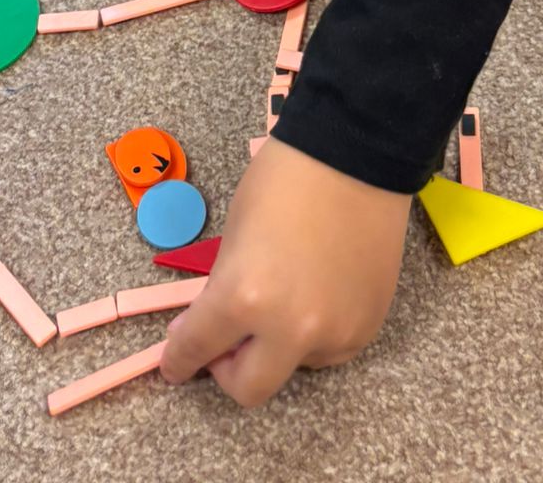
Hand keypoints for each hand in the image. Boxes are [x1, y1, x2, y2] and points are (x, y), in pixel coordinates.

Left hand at [159, 136, 409, 406]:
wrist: (356, 153)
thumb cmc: (285, 178)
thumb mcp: (235, 232)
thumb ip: (223, 288)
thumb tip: (211, 325)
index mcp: (244, 297)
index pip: (196, 350)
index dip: (178, 358)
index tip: (175, 362)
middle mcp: (290, 329)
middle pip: (248, 389)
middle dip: (227, 370)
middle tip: (228, 340)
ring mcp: (334, 334)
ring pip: (294, 369)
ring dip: (278, 347)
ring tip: (285, 299)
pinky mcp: (367, 327)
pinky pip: (330, 350)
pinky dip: (315, 334)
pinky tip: (318, 292)